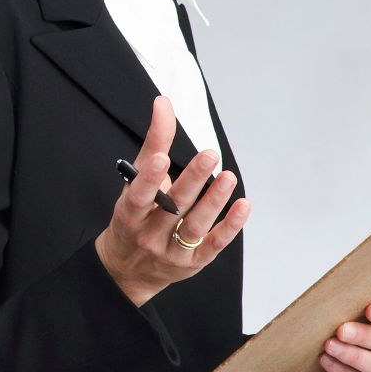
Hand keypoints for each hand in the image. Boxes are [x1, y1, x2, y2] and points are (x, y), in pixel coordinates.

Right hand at [94, 96, 250, 306]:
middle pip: (172, 207)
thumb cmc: (134, 217)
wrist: (128, 268)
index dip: (149, 179)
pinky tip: (242, 206)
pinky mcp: (193, 262)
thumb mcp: (134, 182)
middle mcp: (149, 233)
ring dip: (213, 202)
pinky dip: (229, 226)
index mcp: (129, 214)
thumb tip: (163, 103)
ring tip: (228, 177)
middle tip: (209, 154)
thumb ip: (153, 143)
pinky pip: (213, 244)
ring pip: (194, 226)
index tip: (162, 158)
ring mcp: (172, 250)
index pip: (137, 197)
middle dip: (192, 180)